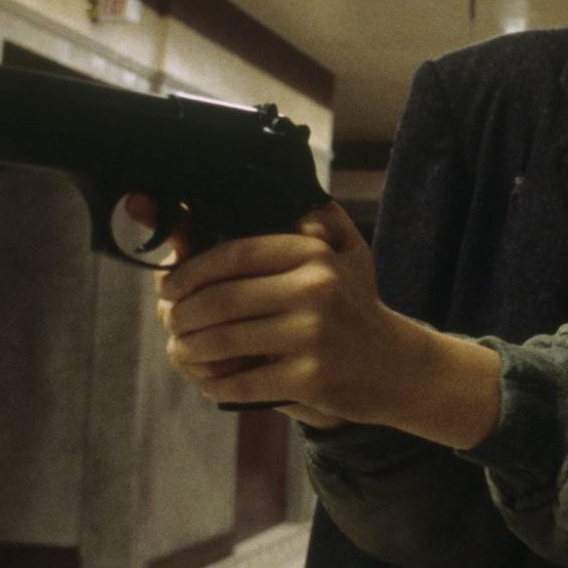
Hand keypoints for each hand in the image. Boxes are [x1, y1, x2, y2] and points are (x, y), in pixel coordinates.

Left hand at [157, 201, 502, 444]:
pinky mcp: (309, 378)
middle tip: (170, 321)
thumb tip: (282, 182)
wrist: (398, 367)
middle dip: (182, 313)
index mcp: (315, 253)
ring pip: (224, 341)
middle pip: (222, 299)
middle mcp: (316, 289)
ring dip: (190, 349)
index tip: (168, 285)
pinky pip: (242, 382)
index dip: (192, 269)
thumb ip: (318, 219)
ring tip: (183, 349)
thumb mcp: (349, 253)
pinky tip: (213, 382)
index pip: (236, 253)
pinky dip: (217, 385)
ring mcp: (313, 335)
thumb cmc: (359, 306)